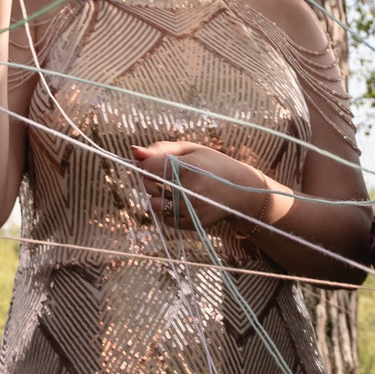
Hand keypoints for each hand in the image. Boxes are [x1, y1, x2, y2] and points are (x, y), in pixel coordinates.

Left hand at [131, 138, 289, 228]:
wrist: (241, 191)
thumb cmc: (213, 164)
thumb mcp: (191, 150)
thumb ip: (161, 149)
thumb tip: (133, 152)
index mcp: (189, 167)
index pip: (149, 168)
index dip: (149, 164)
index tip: (159, 162)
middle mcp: (189, 190)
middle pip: (148, 186)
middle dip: (153, 180)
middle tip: (171, 175)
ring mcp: (191, 210)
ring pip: (153, 205)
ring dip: (158, 197)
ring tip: (176, 189)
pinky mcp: (192, 224)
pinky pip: (164, 219)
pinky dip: (167, 211)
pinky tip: (181, 201)